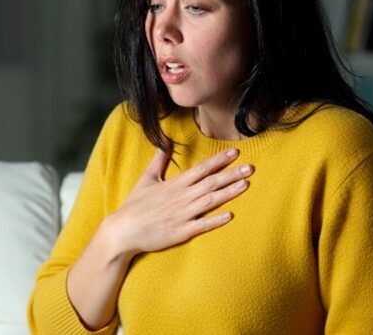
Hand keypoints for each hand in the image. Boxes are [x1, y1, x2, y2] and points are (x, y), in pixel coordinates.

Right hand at [105, 147, 252, 256]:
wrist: (122, 230)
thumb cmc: (135, 205)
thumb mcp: (146, 178)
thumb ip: (159, 159)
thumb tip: (166, 139)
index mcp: (174, 184)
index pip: (201, 169)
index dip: (219, 160)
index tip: (234, 153)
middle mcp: (181, 197)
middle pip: (210, 183)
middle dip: (231, 174)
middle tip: (250, 167)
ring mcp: (182, 215)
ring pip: (210, 201)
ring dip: (228, 193)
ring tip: (246, 184)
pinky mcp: (180, 232)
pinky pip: (201, 225)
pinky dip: (215, 220)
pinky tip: (230, 215)